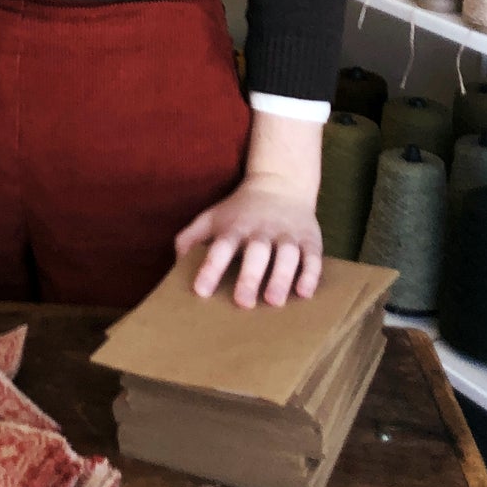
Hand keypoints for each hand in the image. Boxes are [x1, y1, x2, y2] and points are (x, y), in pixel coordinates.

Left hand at [175, 172, 322, 308]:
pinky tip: (304, 293)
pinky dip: (309, 274)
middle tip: (243, 303)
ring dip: (281, 277)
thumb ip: (190, 238)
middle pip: (256, 251)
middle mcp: (261, 230)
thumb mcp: (212, 218)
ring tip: (274, 301)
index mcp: (235, 227)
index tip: (201, 291)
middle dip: (250, 276)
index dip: (211, 268)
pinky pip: (312, 256)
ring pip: (287, 254)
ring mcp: (287, 234)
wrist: (280, 184)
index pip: (221, 247)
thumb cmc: (239, 211)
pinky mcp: (310, 239)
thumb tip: (174, 265)